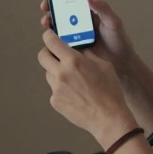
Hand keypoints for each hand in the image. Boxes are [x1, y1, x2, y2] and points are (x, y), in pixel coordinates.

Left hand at [38, 28, 138, 148]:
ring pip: (48, 73)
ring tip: (72, 78)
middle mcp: (61, 73)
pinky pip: (53, 89)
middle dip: (48, 53)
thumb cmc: (110, 91)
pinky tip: (74, 93)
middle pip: (42, 56)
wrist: (108, 118)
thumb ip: (88, 54)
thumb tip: (79, 49)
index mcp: (73, 61)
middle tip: (56, 55)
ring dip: (56, 71)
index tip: (49, 35)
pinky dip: (60, 88)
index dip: (48, 36)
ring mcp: (56, 89)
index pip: (51, 42)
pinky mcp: (55, 101)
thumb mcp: (104, 65)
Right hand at [40, 0, 139, 79]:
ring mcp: (74, 37)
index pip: (70, 3)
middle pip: (60, 15)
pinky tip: (50, 39)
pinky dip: (52, 41)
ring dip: (49, 25)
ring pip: (57, 28)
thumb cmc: (119, 41)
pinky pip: (59, 44)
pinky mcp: (72, 50)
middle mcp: (78, 24)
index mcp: (87, 14)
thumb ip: (103, 9)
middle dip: (49, 11)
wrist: (121, 64)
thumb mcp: (113, 22)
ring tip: (47, 25)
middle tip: (46, 12)